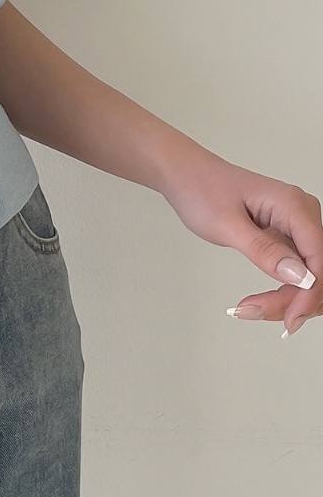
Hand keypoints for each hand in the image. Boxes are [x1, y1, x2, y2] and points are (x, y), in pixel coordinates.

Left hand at [159, 150, 320, 336]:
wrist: (187, 176)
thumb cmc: (201, 190)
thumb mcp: (227, 225)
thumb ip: (264, 251)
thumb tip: (300, 275)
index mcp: (293, 205)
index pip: (319, 258)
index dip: (309, 293)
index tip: (288, 319)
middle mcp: (302, 214)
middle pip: (318, 270)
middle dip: (294, 300)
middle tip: (253, 312)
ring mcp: (296, 225)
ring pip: (309, 274)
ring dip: (288, 298)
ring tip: (250, 308)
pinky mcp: (287, 235)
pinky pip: (297, 269)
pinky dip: (283, 289)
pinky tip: (260, 301)